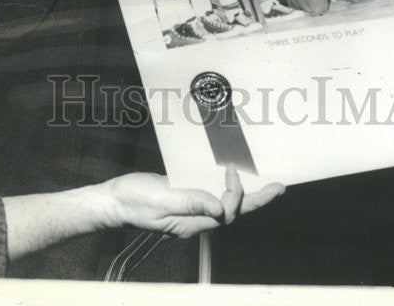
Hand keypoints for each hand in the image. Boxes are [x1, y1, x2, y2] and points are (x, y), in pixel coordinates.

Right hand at [102, 167, 284, 238]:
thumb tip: (220, 208)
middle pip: (233, 213)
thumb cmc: (134, 200)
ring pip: (225, 207)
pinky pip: (212, 197)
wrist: (114, 200)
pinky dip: (226, 189)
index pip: (227, 214)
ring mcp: (190, 211)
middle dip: (258, 201)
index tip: (232, 171)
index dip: (236, 194)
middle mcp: (195, 220)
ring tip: (266, 186)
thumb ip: (190, 202)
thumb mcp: (161, 199)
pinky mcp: (185, 200)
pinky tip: (231, 178)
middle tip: (279, 188)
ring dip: (247, 197)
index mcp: (191, 223)